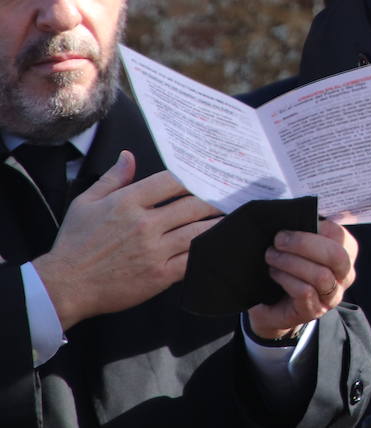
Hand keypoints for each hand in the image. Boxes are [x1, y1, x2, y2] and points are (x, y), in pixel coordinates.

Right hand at [32, 151, 221, 329]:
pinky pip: (193, 259)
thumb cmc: (75, 244)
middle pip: (193, 204)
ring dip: (218, 223)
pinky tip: (220, 244)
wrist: (65, 286)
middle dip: (215, 199)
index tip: (209, 176)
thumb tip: (129, 156)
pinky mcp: (160, 275)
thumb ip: (113, 178)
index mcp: (128, 202)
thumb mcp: (86, 203)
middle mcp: (145, 223)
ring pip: (198, 231)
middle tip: (231, 196)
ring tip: (233, 216)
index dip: (194, 177)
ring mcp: (154, 250)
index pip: (172, 181)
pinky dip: (209, 251)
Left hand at [246, 218, 357, 339]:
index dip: (317, 227)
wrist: (271, 305)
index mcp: (345, 252)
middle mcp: (345, 275)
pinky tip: (274, 273)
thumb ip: (303, 230)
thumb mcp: (298, 246)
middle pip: (336, 256)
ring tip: (271, 257)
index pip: (340, 236)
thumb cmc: (288, 267)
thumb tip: (293, 211)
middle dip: (304, 244)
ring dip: (291, 263)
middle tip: (279, 240)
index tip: (292, 223)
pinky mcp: (315, 310)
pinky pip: (305, 292)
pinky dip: (286, 279)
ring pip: (320, 276)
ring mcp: (332, 295)